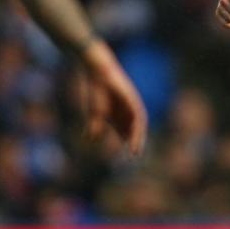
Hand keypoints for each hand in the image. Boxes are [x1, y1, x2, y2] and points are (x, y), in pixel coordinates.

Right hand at [80, 41, 147, 156]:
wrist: (98, 73)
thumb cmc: (96, 90)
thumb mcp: (96, 113)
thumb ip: (95, 126)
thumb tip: (90, 139)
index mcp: (120, 113)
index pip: (127, 130)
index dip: (128, 141)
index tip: (129, 154)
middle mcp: (128, 110)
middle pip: (135, 129)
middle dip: (135, 142)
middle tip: (134, 155)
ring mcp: (132, 105)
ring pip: (139, 125)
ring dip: (137, 138)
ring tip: (135, 151)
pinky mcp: (133, 101)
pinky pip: (139, 118)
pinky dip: (137, 129)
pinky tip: (134, 137)